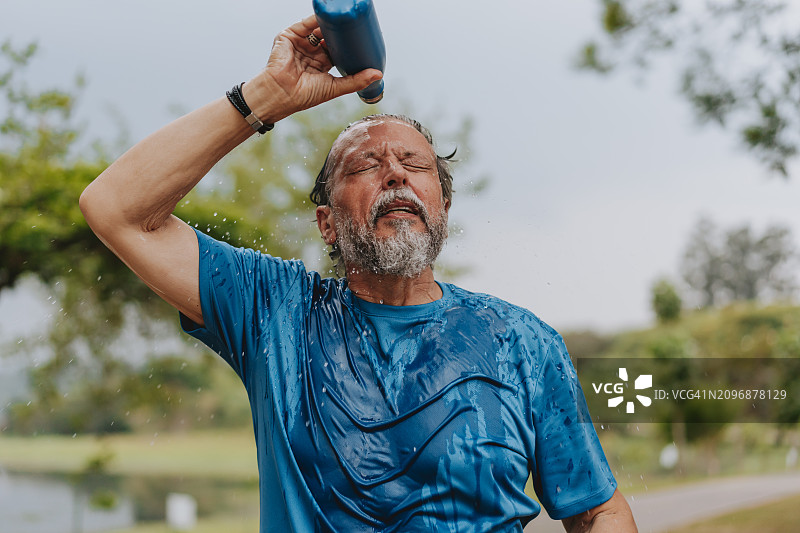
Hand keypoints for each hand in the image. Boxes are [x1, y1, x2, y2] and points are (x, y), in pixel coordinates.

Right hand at [245, 15, 382, 122]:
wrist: (281, 93)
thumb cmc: (304, 95)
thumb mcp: (334, 87)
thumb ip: (356, 81)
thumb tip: (378, 74)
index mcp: (319, 65)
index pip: (336, 49)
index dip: (347, 44)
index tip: (361, 39)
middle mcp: (310, 52)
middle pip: (328, 36)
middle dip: (340, 31)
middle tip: (355, 26)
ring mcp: (299, 43)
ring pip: (318, 28)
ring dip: (330, 22)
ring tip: (345, 19)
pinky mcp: (289, 36)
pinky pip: (305, 23)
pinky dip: (316, 18)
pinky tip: (328, 15)